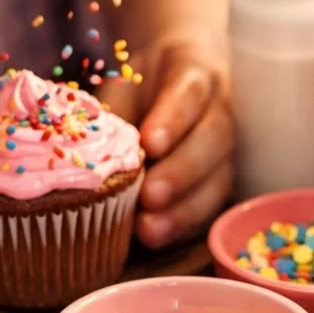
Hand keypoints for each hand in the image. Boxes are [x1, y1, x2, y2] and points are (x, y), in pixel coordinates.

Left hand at [102, 37, 233, 247]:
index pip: (190, 94)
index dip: (173, 119)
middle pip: (214, 140)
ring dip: (185, 208)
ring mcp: (226, 150)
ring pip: (219, 179)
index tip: (149, 143)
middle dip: (182, 171)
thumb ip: (114, 116)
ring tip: (150, 229)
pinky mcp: (220, 181)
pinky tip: (157, 238)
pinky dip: (184, 225)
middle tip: (149, 196)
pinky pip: (210, 206)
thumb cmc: (142, 84)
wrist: (175, 78)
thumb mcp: (122, 87)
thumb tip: (87, 156)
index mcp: (194, 75)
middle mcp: (220, 112)